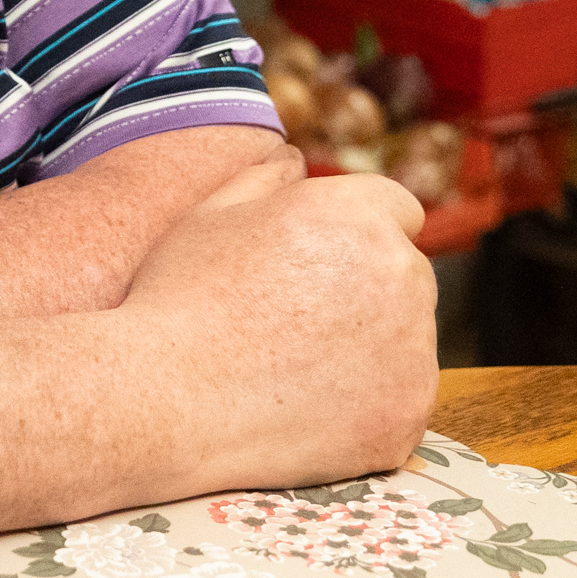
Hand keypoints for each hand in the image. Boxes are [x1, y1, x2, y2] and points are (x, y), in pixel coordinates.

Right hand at [121, 168, 438, 492]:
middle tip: (292, 322)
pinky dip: (367, 409)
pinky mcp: (408, 415)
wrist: (163, 400)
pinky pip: (400, 403)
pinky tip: (305, 410)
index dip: (356, 235)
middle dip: (367, 292)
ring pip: (407, 342)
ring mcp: (413, 351)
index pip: (398, 210)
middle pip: (405, 276)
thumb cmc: (178, 299)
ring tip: (291, 369)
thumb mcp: (210, 216)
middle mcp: (401, 274)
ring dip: (370, 350)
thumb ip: (266, 179)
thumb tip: (293, 162)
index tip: (317, 268)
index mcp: (357, 213)